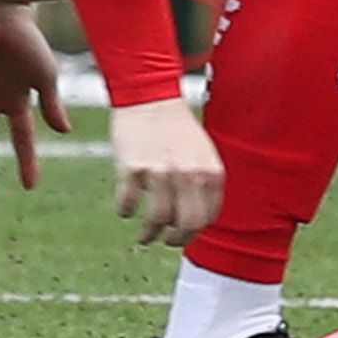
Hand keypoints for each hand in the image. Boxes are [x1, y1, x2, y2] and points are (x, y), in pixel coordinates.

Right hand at [104, 95, 222, 250]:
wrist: (151, 97)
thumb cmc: (177, 131)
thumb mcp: (203, 156)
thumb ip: (203, 186)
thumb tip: (194, 224)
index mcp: (211, 172)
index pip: (207, 218)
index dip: (194, 230)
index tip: (183, 231)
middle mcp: (189, 173)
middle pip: (186, 225)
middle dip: (176, 240)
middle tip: (167, 241)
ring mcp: (161, 171)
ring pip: (157, 220)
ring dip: (149, 235)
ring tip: (145, 237)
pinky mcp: (133, 168)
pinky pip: (128, 204)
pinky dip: (126, 211)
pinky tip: (127, 208)